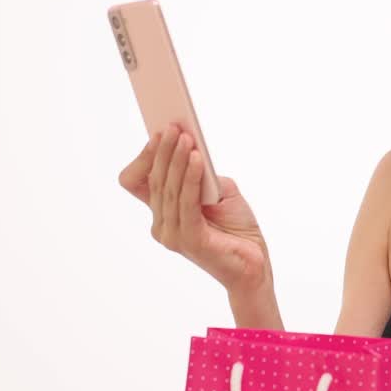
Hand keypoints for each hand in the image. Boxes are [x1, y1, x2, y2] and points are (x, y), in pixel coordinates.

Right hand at [118, 123, 271, 293]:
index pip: (136, 182)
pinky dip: (191, 178)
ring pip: (169, 189)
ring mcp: (173, 234)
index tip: (158, 133)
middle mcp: (162, 224)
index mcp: (163, 212)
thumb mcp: (219, 192)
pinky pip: (186, 202)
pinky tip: (198, 159)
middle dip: (163, 151)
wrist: (254, 263)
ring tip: (186, 138)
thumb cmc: (237, 228)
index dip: (144, 158)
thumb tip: (192, 147)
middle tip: (172, 127)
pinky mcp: (190, 240)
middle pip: (154, 180)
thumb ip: (203, 174)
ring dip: (177, 160)